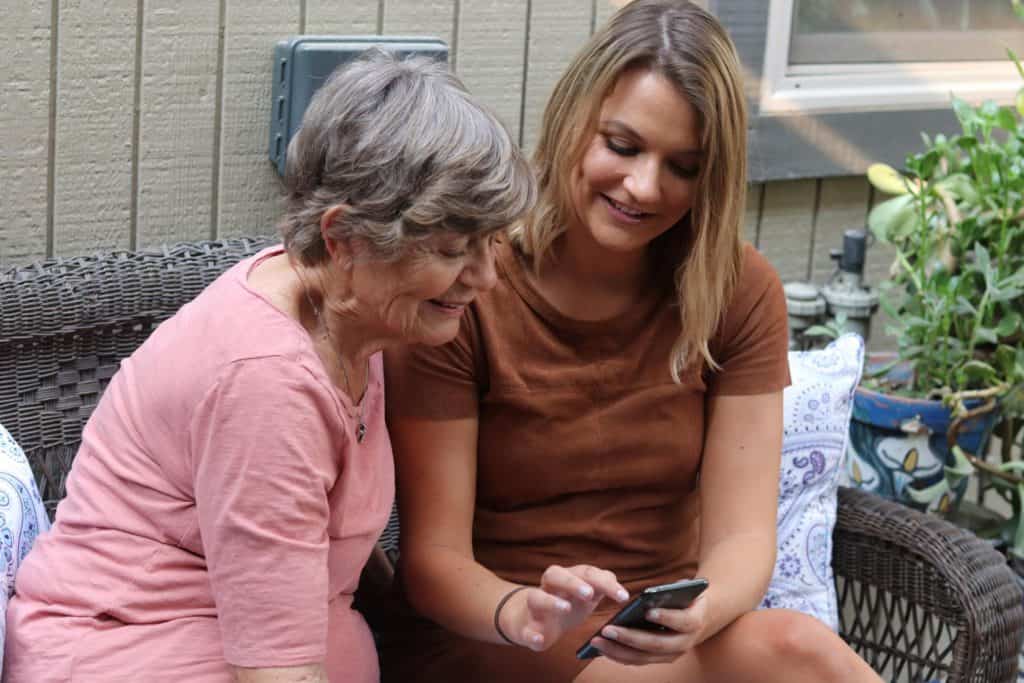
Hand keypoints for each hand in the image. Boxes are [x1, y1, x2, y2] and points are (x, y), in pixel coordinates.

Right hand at [501, 565, 628, 650]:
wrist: (532, 620)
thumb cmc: (566, 603)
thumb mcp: (586, 593)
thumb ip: (601, 585)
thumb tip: (617, 583)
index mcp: (567, 577)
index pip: (585, 572)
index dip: (604, 582)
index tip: (623, 597)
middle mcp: (548, 587)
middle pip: (555, 575)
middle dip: (572, 582)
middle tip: (589, 594)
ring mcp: (534, 607)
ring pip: (536, 597)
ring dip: (551, 602)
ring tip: (565, 609)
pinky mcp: (526, 628)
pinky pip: (525, 629)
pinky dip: (531, 634)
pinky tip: (539, 640)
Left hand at [586, 593, 708, 664]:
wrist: (702, 617)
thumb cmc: (687, 598)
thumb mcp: (685, 590)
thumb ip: (672, 591)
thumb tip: (650, 594)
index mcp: (694, 622)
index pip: (682, 621)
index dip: (666, 617)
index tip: (648, 611)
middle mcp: (684, 643)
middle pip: (657, 644)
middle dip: (630, 638)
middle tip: (607, 630)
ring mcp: (672, 654)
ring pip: (644, 657)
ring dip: (618, 651)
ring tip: (597, 641)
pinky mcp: (660, 659)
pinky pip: (638, 661)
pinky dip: (619, 655)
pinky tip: (602, 648)